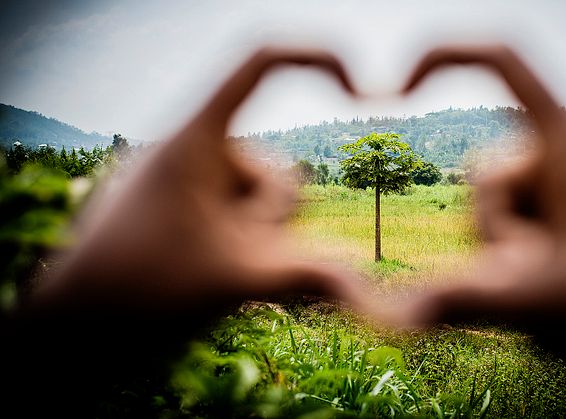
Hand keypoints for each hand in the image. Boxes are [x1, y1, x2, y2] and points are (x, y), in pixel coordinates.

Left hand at [33, 47, 363, 313]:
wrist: (71, 329)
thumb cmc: (142, 294)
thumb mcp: (236, 279)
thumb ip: (309, 278)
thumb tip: (370, 287)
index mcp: (196, 138)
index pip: (260, 65)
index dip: (317, 61)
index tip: (356, 87)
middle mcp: (188, 148)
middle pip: (275, 166)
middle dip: (277, 219)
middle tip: (243, 261)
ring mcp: (180, 181)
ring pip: (255, 197)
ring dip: (257, 239)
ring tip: (219, 275)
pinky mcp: (175, 208)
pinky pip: (230, 212)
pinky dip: (239, 244)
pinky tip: (212, 276)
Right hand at [391, 45, 565, 327]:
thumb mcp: (549, 299)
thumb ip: (466, 302)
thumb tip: (395, 314)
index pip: (502, 62)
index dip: (443, 57)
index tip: (398, 87)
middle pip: (485, 177)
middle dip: (495, 238)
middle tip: (537, 281)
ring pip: (506, 215)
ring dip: (517, 265)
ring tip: (561, 304)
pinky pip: (532, 232)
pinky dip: (535, 273)